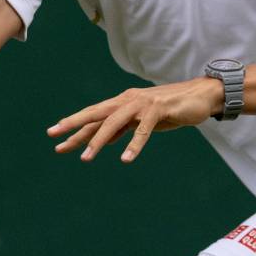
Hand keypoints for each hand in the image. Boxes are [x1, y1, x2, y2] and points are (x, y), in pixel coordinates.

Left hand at [47, 77, 223, 162]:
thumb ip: (121, 129)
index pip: (93, 115)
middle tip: (55, 137)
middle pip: (96, 113)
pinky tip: (125, 159)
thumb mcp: (141, 121)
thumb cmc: (170, 110)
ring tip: (86, 158)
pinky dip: (134, 144)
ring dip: (99, 141)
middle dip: (74, 126)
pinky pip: (143, 130)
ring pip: (114, 122)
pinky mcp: (159, 110)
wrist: (201, 96)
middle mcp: (128, 101)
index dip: (74, 125)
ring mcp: (142, 104)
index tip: (54, 135)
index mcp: (122, 103)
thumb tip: (100, 140)